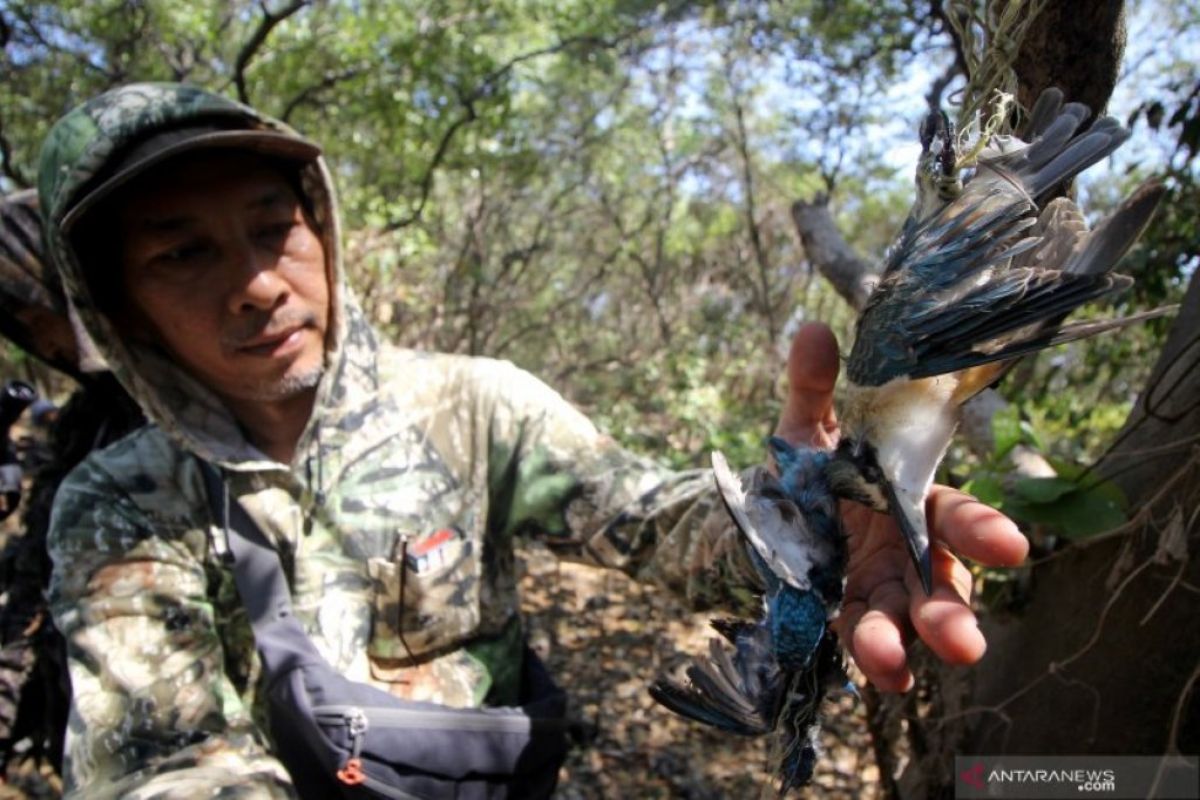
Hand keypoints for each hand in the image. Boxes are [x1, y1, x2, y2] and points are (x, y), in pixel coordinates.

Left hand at [774, 323, 1028, 691]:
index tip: (1012, 547)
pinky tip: (882, 678)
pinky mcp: (846, 615)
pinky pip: (863, 639)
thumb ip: (814, 386)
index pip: (953, 516)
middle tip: (961, 640)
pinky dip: (873, 660)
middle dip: (951, 612)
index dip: (983, 530)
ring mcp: (878, 588)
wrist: (764, 512)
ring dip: (904, 645)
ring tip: (893, 667)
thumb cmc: (806, 468)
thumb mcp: (805, 427)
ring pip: (905, 622)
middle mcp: (905, 550)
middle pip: (940, 584)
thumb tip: (812, 330)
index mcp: (909, 499)